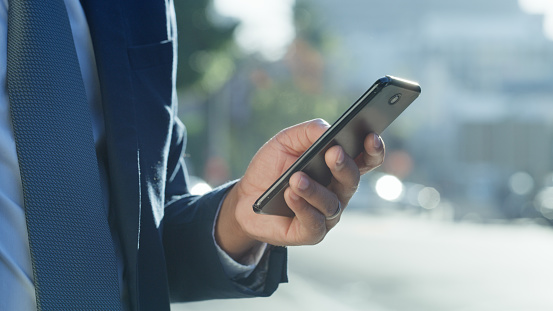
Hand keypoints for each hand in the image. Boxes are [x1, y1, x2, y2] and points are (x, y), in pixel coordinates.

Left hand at [215, 119, 384, 261]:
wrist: (245, 197)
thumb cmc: (272, 167)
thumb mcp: (286, 140)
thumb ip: (310, 131)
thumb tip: (330, 130)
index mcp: (338, 168)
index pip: (366, 159)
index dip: (373, 150)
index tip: (371, 136)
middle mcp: (338, 192)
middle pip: (351, 180)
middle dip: (344, 166)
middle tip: (334, 153)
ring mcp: (326, 215)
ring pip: (331, 204)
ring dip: (314, 190)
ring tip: (296, 178)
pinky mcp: (311, 233)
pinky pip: (314, 223)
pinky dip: (302, 208)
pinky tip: (290, 195)